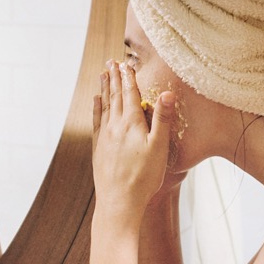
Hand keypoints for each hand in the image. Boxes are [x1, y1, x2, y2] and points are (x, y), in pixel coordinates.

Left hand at [91, 60, 176, 224]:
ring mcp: (104, 137)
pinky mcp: (98, 148)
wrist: (119, 202)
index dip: (128, 77)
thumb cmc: (143, 177)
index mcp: (131, 123)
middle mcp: (114, 126)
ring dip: (104, 88)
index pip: (129, 94)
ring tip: (103, 74)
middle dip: (114, 77)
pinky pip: (96, 120)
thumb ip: (162, 119)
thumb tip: (167, 93)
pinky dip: (96, 107)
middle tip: (111, 62)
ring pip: (104, 105)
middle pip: (114, 96)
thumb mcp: (159, 147)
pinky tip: (96, 101)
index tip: (125, 63)